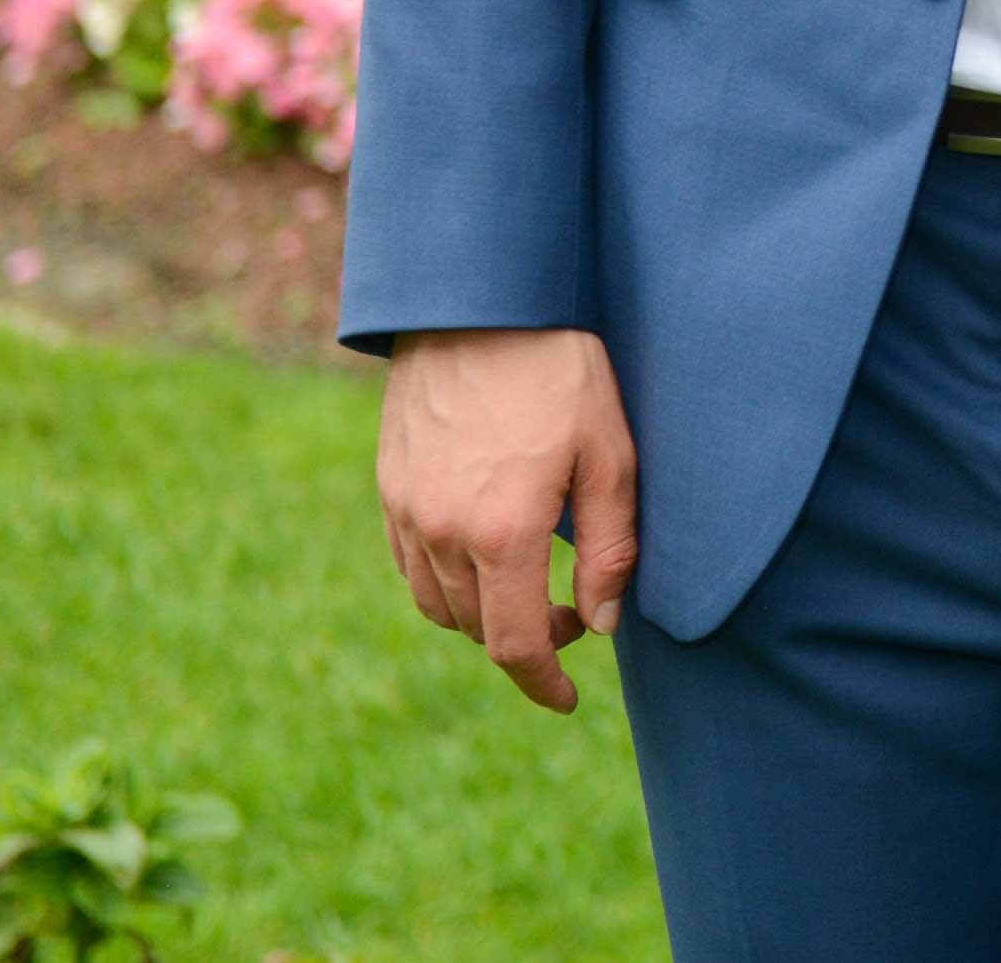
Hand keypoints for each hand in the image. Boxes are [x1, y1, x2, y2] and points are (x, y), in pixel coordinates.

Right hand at [377, 326, 638, 714]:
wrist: (479, 302)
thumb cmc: (560, 370)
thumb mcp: (610, 454)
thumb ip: (609, 547)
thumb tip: (602, 622)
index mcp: (502, 533)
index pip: (516, 645)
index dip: (543, 683)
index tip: (568, 698)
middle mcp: (442, 533)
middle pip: (477, 631)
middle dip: (526, 641)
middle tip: (574, 611)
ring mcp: (407, 512)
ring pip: (439, 605)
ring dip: (484, 614)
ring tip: (531, 583)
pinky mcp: (389, 488)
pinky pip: (412, 566)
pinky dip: (446, 582)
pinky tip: (484, 553)